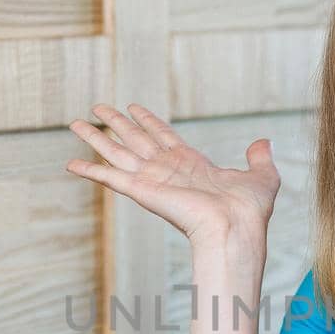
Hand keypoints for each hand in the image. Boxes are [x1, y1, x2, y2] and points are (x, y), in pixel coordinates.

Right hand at [64, 103, 280, 247]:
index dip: (147, 120)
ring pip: (117, 152)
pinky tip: (70, 163)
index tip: (133, 106)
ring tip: (74, 123)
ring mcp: (152, 180)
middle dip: (116, 123)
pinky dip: (90, 170)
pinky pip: (110, 178)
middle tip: (97, 107)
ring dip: (95, 138)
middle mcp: (167, 170)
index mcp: (191, 164)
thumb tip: (263, 142)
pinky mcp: (142, 191)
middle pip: (134, 139)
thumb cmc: (249, 210)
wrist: (236, 227)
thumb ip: (260, 158)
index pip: (163, 136)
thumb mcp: (262, 176)